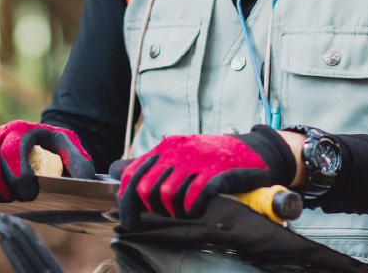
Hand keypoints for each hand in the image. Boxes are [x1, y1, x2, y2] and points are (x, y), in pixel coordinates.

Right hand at [0, 120, 94, 203]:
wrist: (37, 138)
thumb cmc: (53, 147)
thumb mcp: (71, 149)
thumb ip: (80, 162)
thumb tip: (81, 180)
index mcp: (22, 129)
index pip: (12, 153)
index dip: (19, 178)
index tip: (30, 195)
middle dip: (2, 190)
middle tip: (15, 199)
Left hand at [115, 125, 295, 228]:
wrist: (253, 151)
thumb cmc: (212, 157)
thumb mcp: (179, 154)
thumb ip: (148, 164)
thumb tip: (114, 171)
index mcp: (167, 146)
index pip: (133, 174)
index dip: (128, 201)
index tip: (132, 220)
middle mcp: (178, 150)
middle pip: (147, 188)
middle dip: (153, 209)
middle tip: (168, 213)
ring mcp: (197, 160)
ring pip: (167, 195)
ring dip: (174, 211)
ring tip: (186, 210)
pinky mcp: (216, 172)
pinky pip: (193, 199)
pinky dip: (193, 210)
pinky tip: (199, 208)